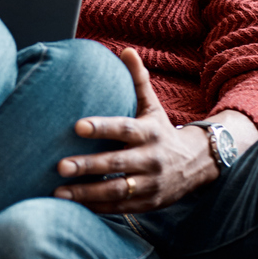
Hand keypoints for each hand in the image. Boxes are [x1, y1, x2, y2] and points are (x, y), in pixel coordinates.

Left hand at [52, 48, 217, 212]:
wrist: (199, 164)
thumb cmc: (162, 131)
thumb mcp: (153, 106)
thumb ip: (138, 81)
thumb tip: (125, 50)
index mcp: (149, 133)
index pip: (123, 129)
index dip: (101, 127)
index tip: (77, 126)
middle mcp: (151, 159)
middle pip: (117, 163)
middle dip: (88, 165)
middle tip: (60, 165)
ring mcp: (150, 184)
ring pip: (117, 191)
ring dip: (87, 193)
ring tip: (58, 192)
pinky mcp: (148, 203)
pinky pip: (120, 207)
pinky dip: (98, 208)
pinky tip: (73, 206)